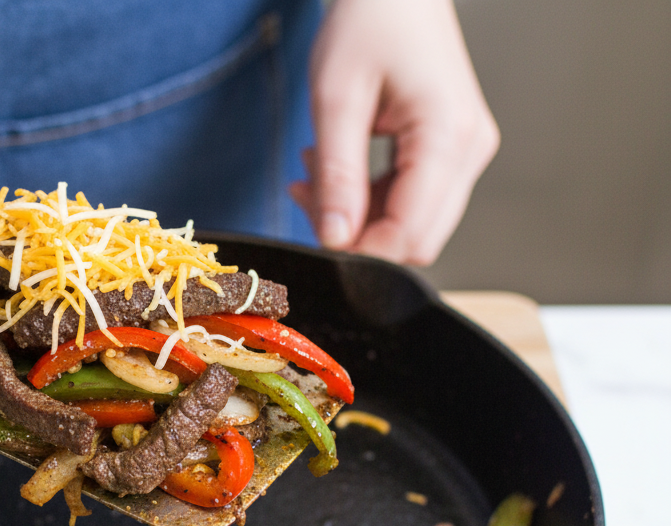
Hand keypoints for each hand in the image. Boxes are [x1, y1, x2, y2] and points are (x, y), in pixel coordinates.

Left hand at [288, 0, 499, 264]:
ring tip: (312, 173)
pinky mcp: (450, 153)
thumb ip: (338, 175)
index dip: (359, 251)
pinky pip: (409, 202)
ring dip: (355, 217)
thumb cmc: (369, 23)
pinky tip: (332, 173)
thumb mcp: (336, 99)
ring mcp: (465, 153)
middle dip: (355, 234)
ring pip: (409, 225)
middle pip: (414, 238)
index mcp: (448, 136)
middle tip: (307, 195)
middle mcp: (469, 151)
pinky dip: (366, 200)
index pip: (409, 233)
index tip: (314, 237)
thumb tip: (335, 239)